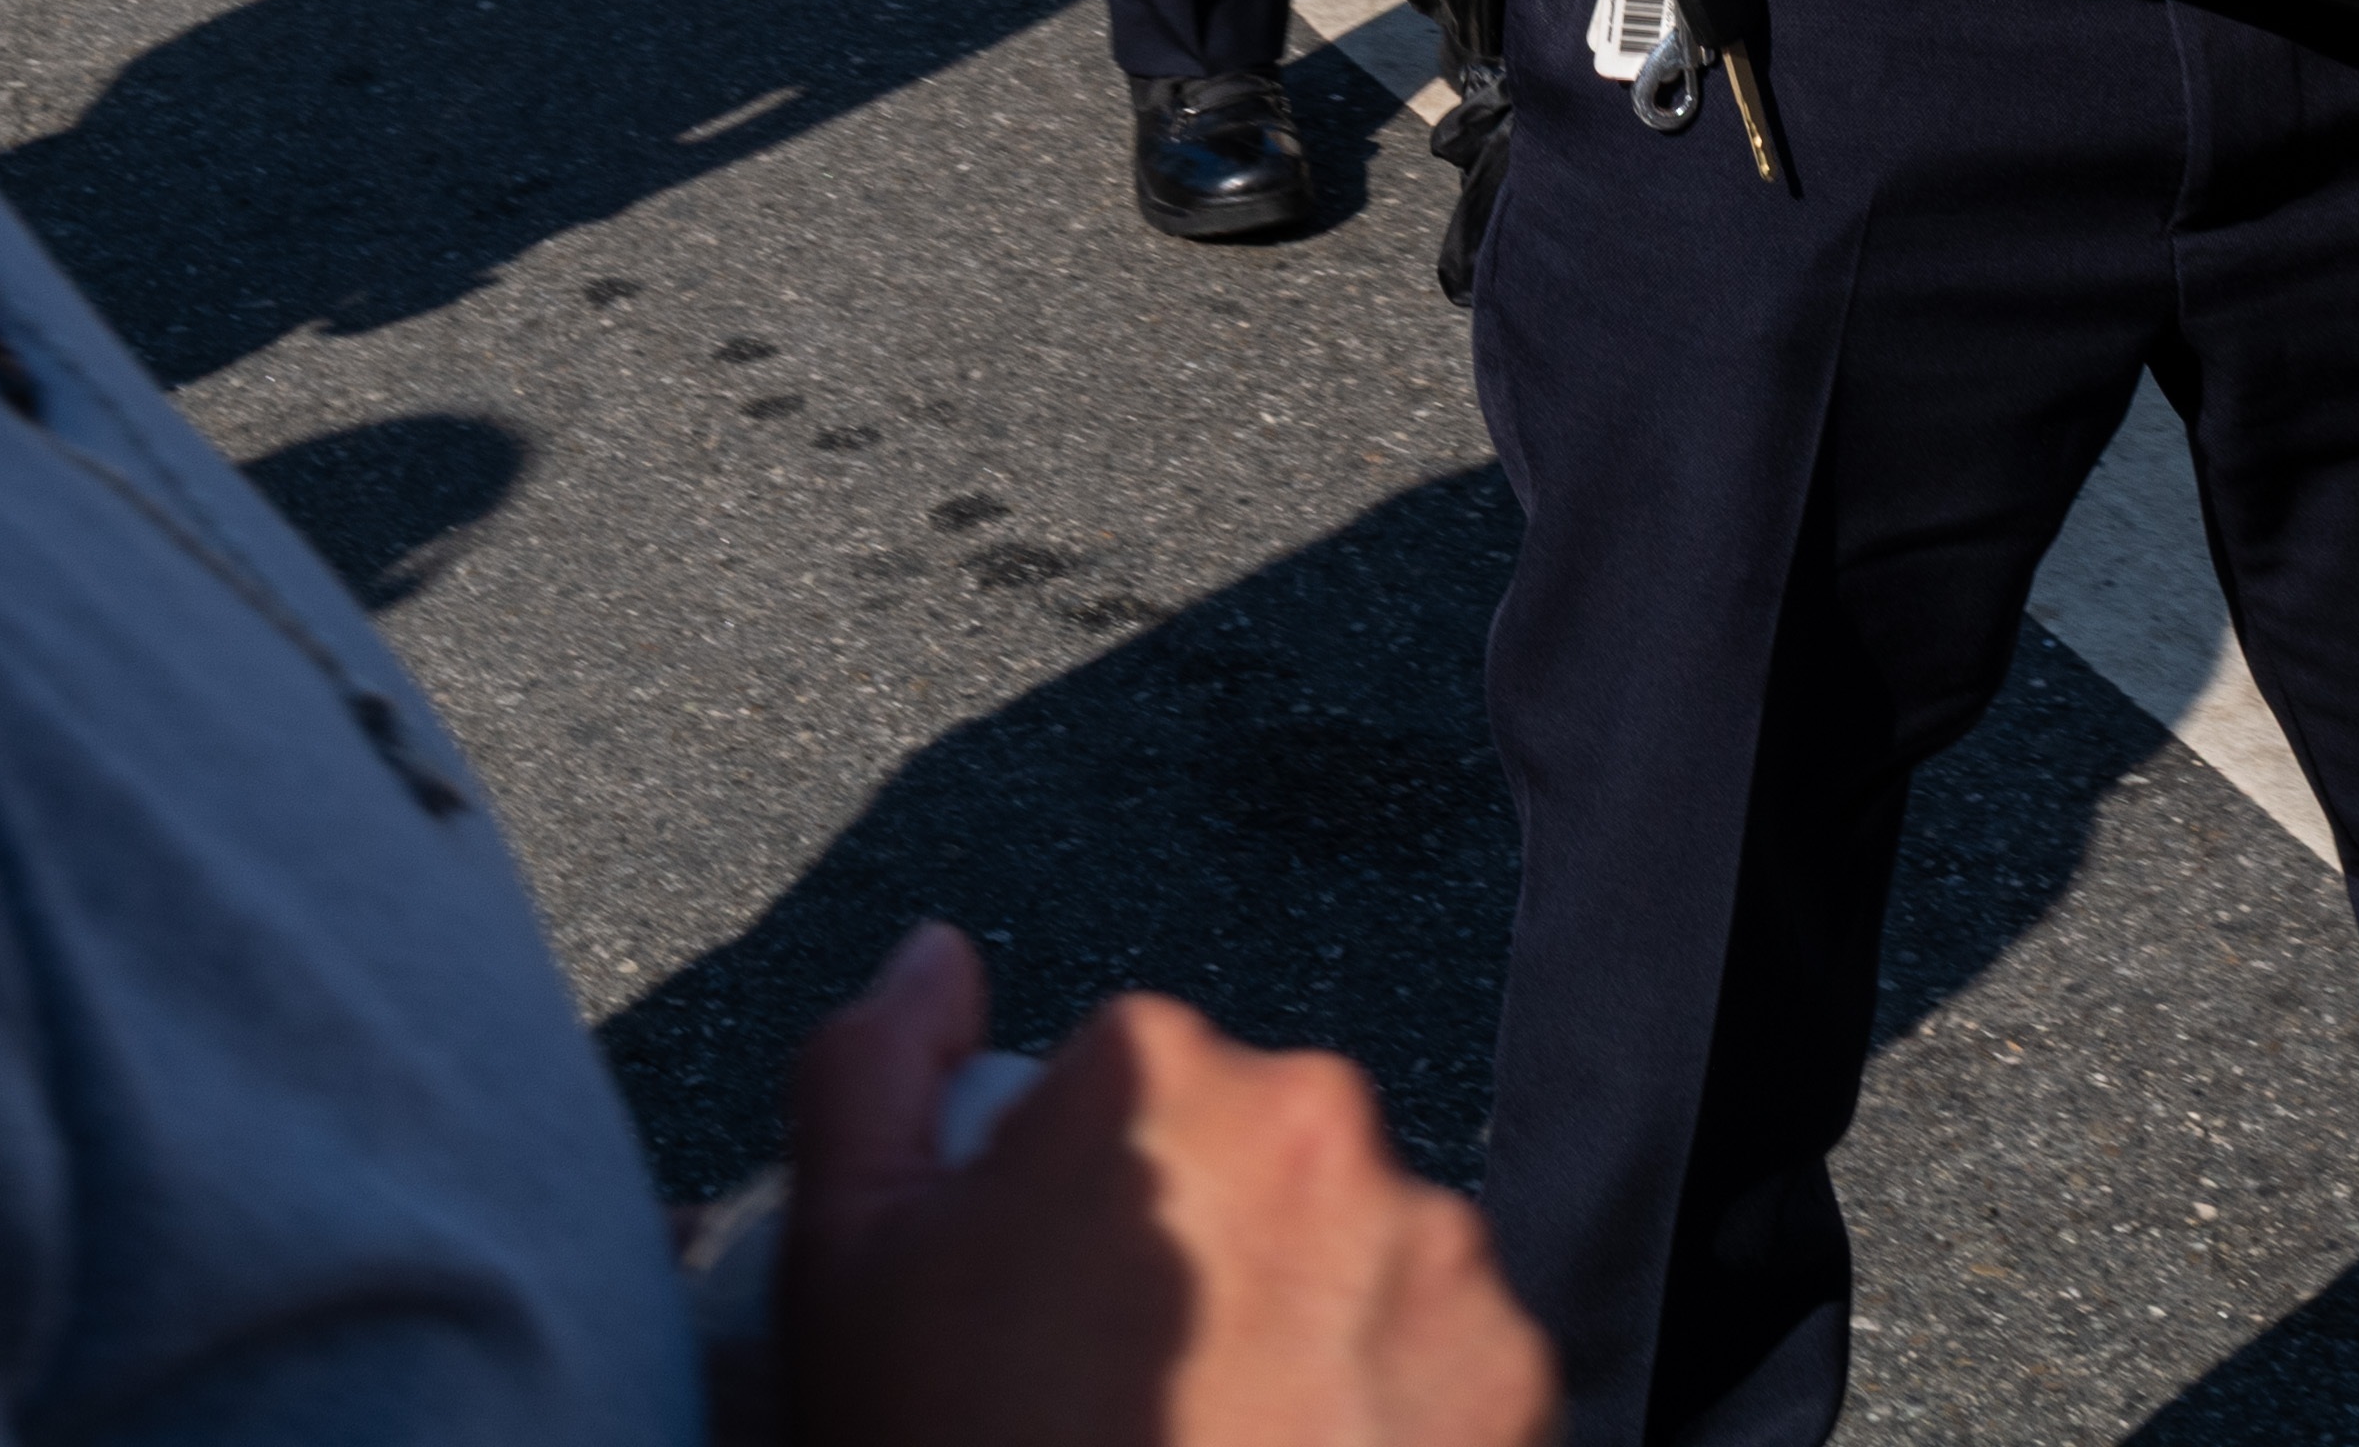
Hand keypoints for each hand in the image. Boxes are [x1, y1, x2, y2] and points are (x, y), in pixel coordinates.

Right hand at [779, 923, 1551, 1446]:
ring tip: (1229, 1440)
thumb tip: (937, 959)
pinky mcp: (1511, 1369)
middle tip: (1134, 1390)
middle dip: (1215, 1246)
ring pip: (1363, 1253)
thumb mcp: (847, 1271)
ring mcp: (1430, 1250)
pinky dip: (1396, 1411)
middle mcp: (1319, 1125)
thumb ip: (870, 1072)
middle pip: (1262, 1156)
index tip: (1057, 1303)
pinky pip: (1447, 1359)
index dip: (1083, 1196)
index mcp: (1162, 1074)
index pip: (1132, 1080)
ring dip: (1313, 1323)